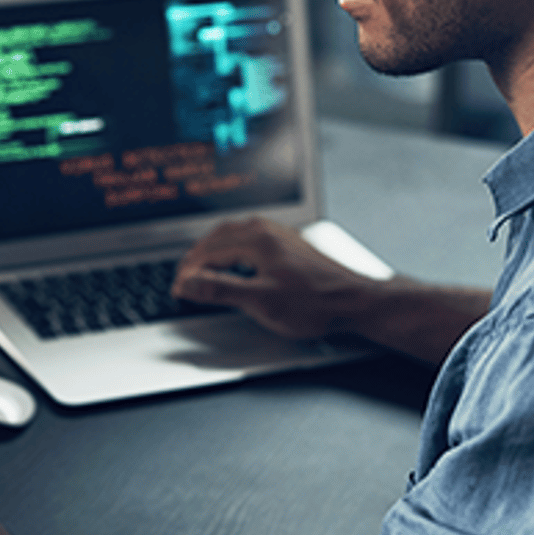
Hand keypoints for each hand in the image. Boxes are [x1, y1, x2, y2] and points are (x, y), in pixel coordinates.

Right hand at [172, 217, 379, 339]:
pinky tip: (235, 258)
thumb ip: (220, 291)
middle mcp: (267, 231)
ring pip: (234, 233)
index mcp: (257, 239)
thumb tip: (188, 284)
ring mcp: (280, 235)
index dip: (189, 272)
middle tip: (182, 276)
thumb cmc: (314, 303)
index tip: (178, 288)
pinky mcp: (290, 243)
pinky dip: (232, 247)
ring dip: (212, 248)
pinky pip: (250, 236)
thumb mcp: (261, 301)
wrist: (355, 301)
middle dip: (196, 257)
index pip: (208, 252)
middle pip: (218, 237)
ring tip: (201, 265)